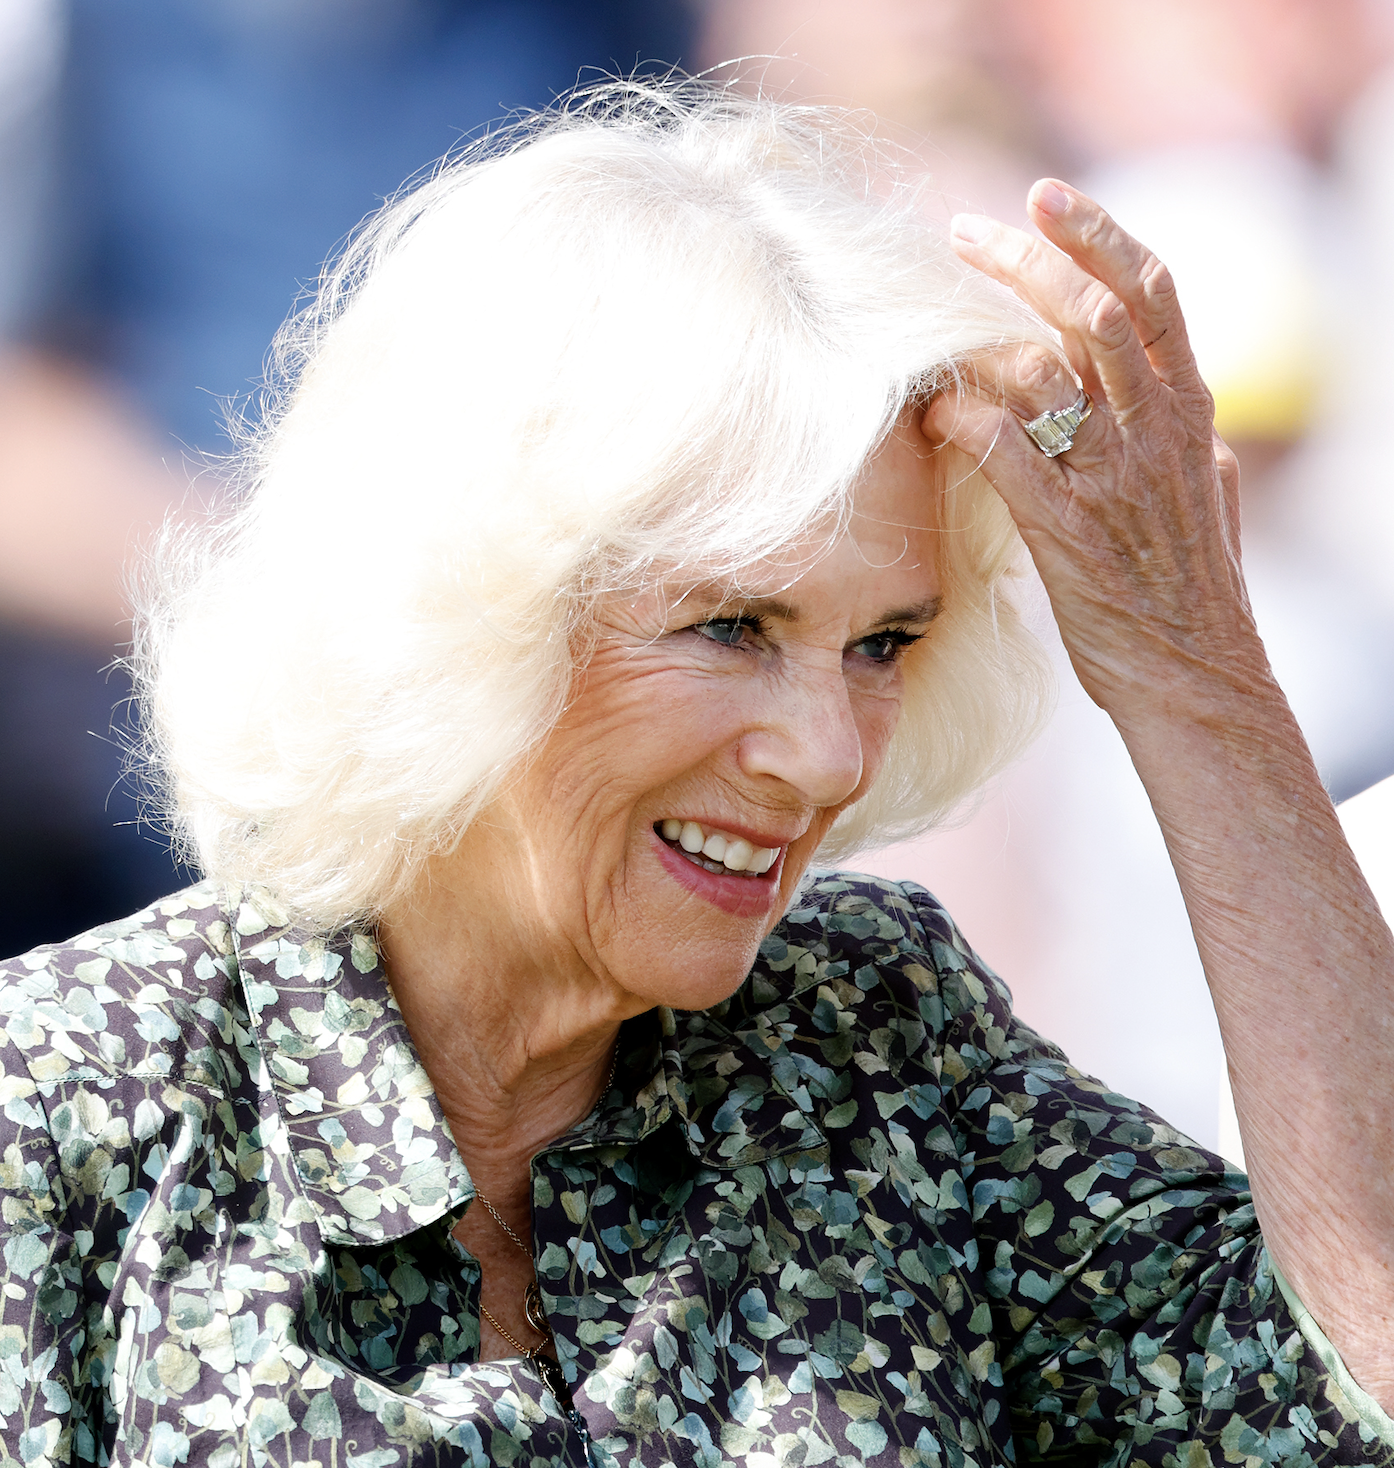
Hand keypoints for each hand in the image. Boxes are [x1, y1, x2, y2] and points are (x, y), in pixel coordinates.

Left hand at [924, 180, 1264, 720]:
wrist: (1196, 681)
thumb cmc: (1192, 594)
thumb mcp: (1210, 499)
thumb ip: (1190, 443)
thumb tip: (1186, 410)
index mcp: (1190, 413)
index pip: (1150, 294)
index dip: (1097, 235)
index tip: (1044, 198)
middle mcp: (1155, 433)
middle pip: (1092, 311)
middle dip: (1027, 259)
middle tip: (965, 233)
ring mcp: (1112, 482)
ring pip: (1047, 372)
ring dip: (979, 339)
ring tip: (929, 330)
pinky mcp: (1068, 534)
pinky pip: (1011, 458)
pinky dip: (967, 422)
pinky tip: (933, 412)